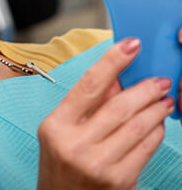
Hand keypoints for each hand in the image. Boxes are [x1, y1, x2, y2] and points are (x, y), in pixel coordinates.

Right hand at [37, 38, 172, 189]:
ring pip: (137, 126)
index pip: (88, 85)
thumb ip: (87, 102)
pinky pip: (146, 148)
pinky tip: (158, 122)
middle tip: (160, 80)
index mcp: (56, 125)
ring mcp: (98, 165)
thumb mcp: (62, 128)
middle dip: (145, 88)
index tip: (131, 44)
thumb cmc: (59, 161)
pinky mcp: (119, 181)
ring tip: (164, 99)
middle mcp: (76, 145)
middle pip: (119, 106)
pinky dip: (156, 131)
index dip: (112, 61)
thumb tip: (117, 77)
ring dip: (156, 108)